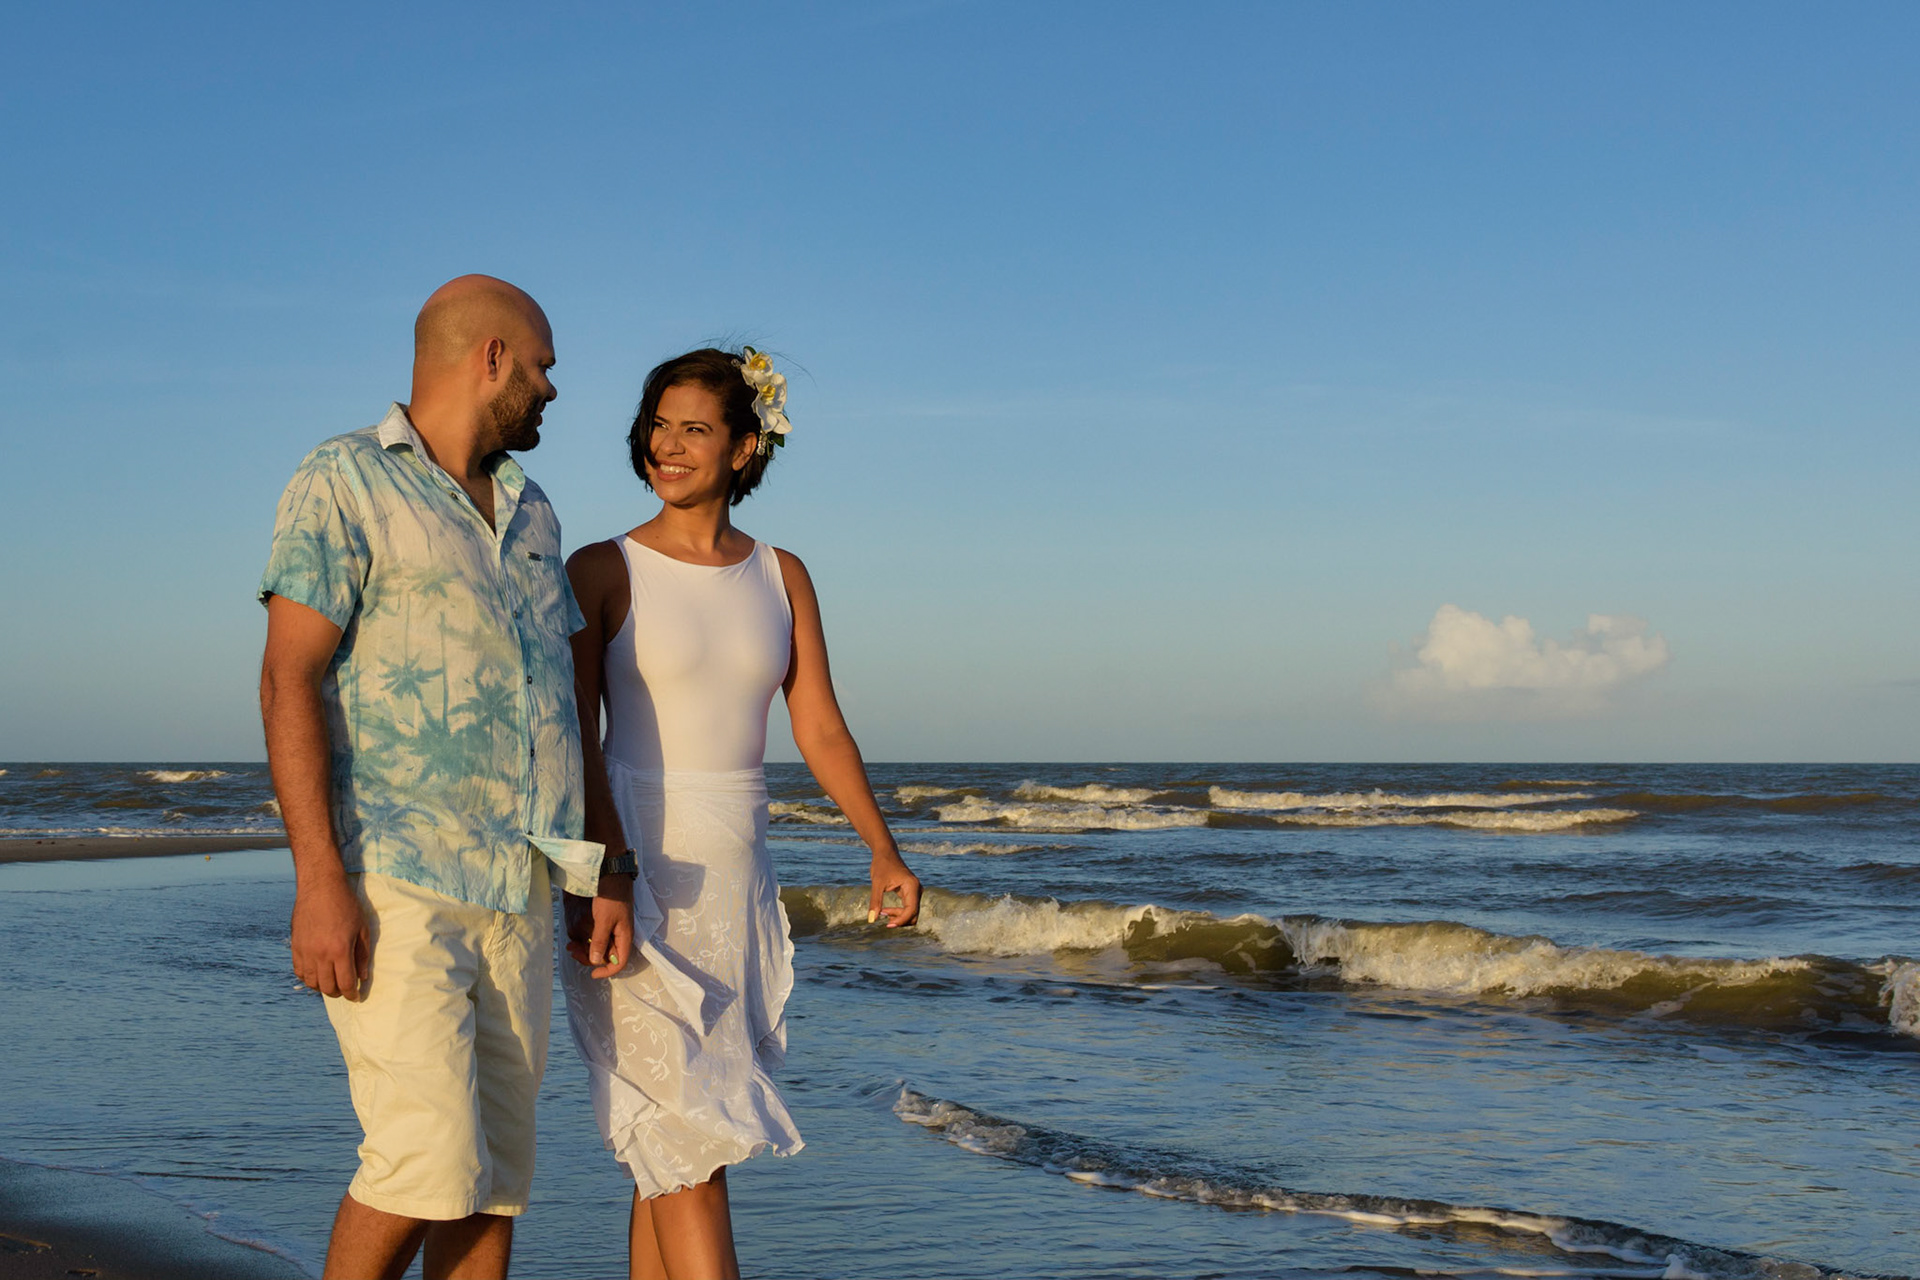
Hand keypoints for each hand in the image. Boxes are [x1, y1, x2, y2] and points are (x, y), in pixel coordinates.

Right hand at [291, 872, 369, 999]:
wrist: (320, 887)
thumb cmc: (346, 905)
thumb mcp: (362, 928)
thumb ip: (363, 955)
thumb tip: (363, 977)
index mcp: (339, 950)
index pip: (345, 983)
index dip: (352, 994)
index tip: (356, 997)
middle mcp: (320, 954)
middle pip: (327, 986)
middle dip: (338, 992)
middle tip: (345, 990)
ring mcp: (305, 951)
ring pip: (311, 982)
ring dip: (322, 987)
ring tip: (331, 983)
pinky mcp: (295, 946)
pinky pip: (299, 971)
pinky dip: (307, 977)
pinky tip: (317, 974)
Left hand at [563, 877, 633, 978]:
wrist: (611, 874)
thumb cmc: (611, 896)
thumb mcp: (604, 919)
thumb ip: (599, 941)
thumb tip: (595, 961)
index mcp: (624, 936)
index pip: (620, 962)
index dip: (607, 971)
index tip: (592, 974)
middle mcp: (619, 935)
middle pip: (607, 956)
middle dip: (589, 957)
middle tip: (572, 951)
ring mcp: (612, 928)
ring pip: (599, 946)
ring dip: (585, 948)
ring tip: (570, 944)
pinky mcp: (605, 921)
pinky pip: (596, 937)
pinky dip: (585, 939)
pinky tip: (575, 936)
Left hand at [869, 852, 921, 927]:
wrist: (886, 852)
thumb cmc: (881, 865)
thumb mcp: (876, 883)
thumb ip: (875, 901)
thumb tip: (872, 920)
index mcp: (912, 886)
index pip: (911, 910)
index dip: (901, 920)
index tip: (887, 925)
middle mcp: (917, 890)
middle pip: (913, 915)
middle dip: (899, 919)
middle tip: (882, 914)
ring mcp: (915, 892)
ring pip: (912, 913)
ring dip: (898, 917)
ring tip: (882, 911)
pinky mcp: (911, 893)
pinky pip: (908, 909)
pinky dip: (898, 913)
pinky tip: (885, 910)